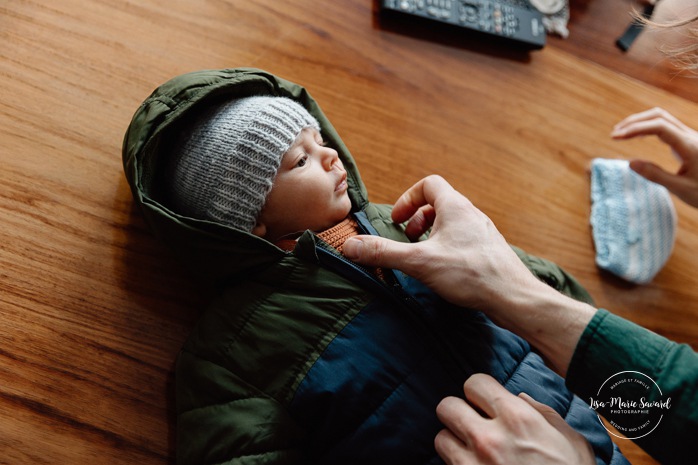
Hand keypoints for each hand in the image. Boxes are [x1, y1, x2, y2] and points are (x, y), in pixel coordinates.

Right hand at [343, 175, 540, 311]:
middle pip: (440, 203)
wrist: (513, 297)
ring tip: (423, 254)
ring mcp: (483, 233)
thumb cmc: (472, 274)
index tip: (397, 220)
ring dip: (433, 234)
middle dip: (419, 219)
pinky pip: (464, 240)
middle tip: (408, 239)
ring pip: (453, 224)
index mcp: (455, 207)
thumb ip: (383, 253)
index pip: (429, 184)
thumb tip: (349, 246)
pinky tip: (444, 271)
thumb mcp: (419, 262)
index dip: (408, 199)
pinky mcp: (489, 252)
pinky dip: (448, 248)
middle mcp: (472, 215)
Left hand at [435, 374, 594, 464]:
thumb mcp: (571, 442)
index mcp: (517, 419)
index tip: (485, 402)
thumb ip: (544, 414)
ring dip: (454, 442)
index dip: (479, 391)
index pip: (475, 383)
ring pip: (441, 438)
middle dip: (458, 412)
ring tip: (472, 452)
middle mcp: (490, 439)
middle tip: (472, 423)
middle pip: (447, 406)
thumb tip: (520, 398)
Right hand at [612, 107, 697, 207]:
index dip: (635, 129)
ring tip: (621, 133)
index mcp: (689, 146)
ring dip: (640, 121)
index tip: (615, 137)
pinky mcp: (687, 141)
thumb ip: (655, 175)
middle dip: (634, 122)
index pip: (659, 127)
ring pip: (662, 118)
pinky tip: (637, 136)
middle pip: (659, 116)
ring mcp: (689, 137)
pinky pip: (665, 125)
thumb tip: (630, 162)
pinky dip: (647, 126)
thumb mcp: (681, 189)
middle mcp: (690, 136)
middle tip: (614, 134)